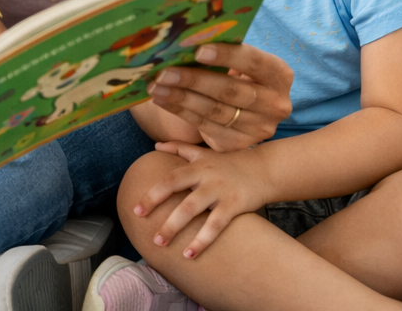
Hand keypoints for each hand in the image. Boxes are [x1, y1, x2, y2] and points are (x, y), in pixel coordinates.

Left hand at [137, 142, 268, 258]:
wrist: (265, 169)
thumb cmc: (231, 163)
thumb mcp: (204, 153)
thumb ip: (179, 149)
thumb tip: (156, 146)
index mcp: (195, 166)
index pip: (167, 179)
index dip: (151, 194)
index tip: (135, 210)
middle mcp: (205, 176)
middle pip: (175, 190)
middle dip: (156, 208)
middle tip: (142, 227)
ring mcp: (219, 190)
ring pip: (192, 208)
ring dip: (174, 227)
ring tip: (160, 244)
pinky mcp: (234, 204)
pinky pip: (215, 224)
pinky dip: (202, 239)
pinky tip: (190, 254)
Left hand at [147, 43, 291, 151]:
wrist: (250, 113)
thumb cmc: (240, 75)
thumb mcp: (243, 63)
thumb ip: (226, 52)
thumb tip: (190, 37)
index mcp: (280, 75)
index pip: (254, 62)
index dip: (227, 56)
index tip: (198, 50)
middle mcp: (276, 104)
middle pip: (230, 91)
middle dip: (194, 80)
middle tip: (164, 72)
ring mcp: (259, 128)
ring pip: (214, 111)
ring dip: (181, 98)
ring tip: (156, 86)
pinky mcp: (239, 144)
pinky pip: (205, 127)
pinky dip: (181, 112)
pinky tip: (163, 100)